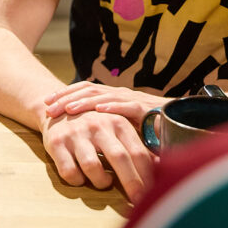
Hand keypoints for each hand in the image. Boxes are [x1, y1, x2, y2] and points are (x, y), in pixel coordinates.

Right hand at [41, 110, 156, 201]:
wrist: (58, 107)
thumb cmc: (94, 124)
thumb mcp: (116, 129)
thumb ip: (136, 146)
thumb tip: (160, 167)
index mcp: (117, 122)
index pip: (138, 152)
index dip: (148, 175)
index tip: (154, 193)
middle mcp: (98, 126)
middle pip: (120, 158)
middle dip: (132, 184)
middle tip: (138, 202)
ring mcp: (76, 134)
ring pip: (92, 166)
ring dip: (101, 181)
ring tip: (103, 182)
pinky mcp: (56, 143)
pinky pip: (69, 171)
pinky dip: (77, 181)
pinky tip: (81, 178)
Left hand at [45, 81, 168, 127]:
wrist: (181, 120)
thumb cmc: (150, 126)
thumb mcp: (120, 127)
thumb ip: (104, 129)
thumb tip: (81, 136)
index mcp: (112, 98)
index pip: (84, 92)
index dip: (65, 95)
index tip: (46, 104)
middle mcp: (119, 95)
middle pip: (87, 91)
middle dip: (66, 97)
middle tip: (48, 106)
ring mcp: (132, 100)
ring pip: (103, 96)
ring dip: (83, 101)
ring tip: (67, 108)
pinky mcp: (146, 108)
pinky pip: (127, 106)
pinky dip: (112, 107)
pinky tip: (99, 111)